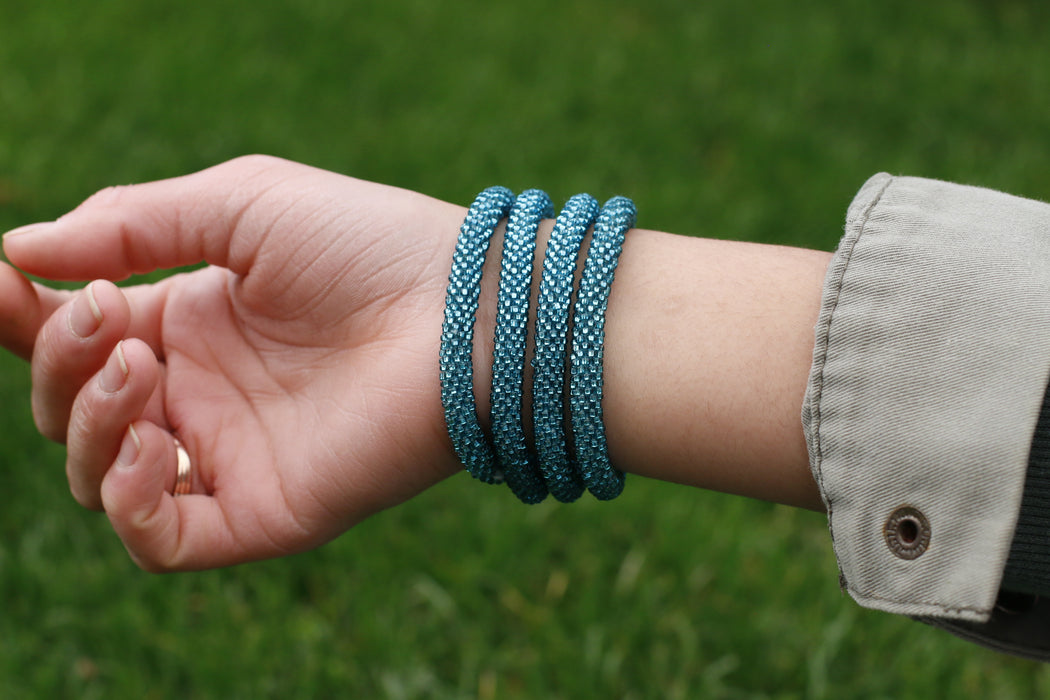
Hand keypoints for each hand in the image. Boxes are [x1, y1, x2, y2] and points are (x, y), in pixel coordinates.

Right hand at [0, 155, 467, 570]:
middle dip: (60, 363)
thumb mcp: (239, 205)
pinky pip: (160, 539)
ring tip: (143, 368)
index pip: (75, 336)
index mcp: (193, 322)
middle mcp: (203, 394)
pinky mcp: (264, 511)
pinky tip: (153, 441)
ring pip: (100, 475)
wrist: (464, 311)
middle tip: (112, 319)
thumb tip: (18, 250)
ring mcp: (231, 456)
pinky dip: (128, 500)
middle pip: (71, 406)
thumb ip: (129, 224)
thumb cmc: (367, 246)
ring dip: (86, 421)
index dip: (22, 316)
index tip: (0, 282)